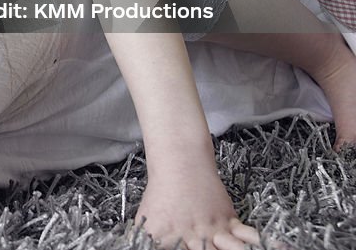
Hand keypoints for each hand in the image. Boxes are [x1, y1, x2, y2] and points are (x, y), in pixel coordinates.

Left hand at [135, 162, 259, 249]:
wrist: (179, 165)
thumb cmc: (160, 196)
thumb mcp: (146, 223)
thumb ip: (143, 241)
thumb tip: (128, 244)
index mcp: (173, 242)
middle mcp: (196, 239)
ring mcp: (215, 230)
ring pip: (234, 249)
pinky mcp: (229, 221)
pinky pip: (249, 235)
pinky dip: (262, 243)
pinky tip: (279, 246)